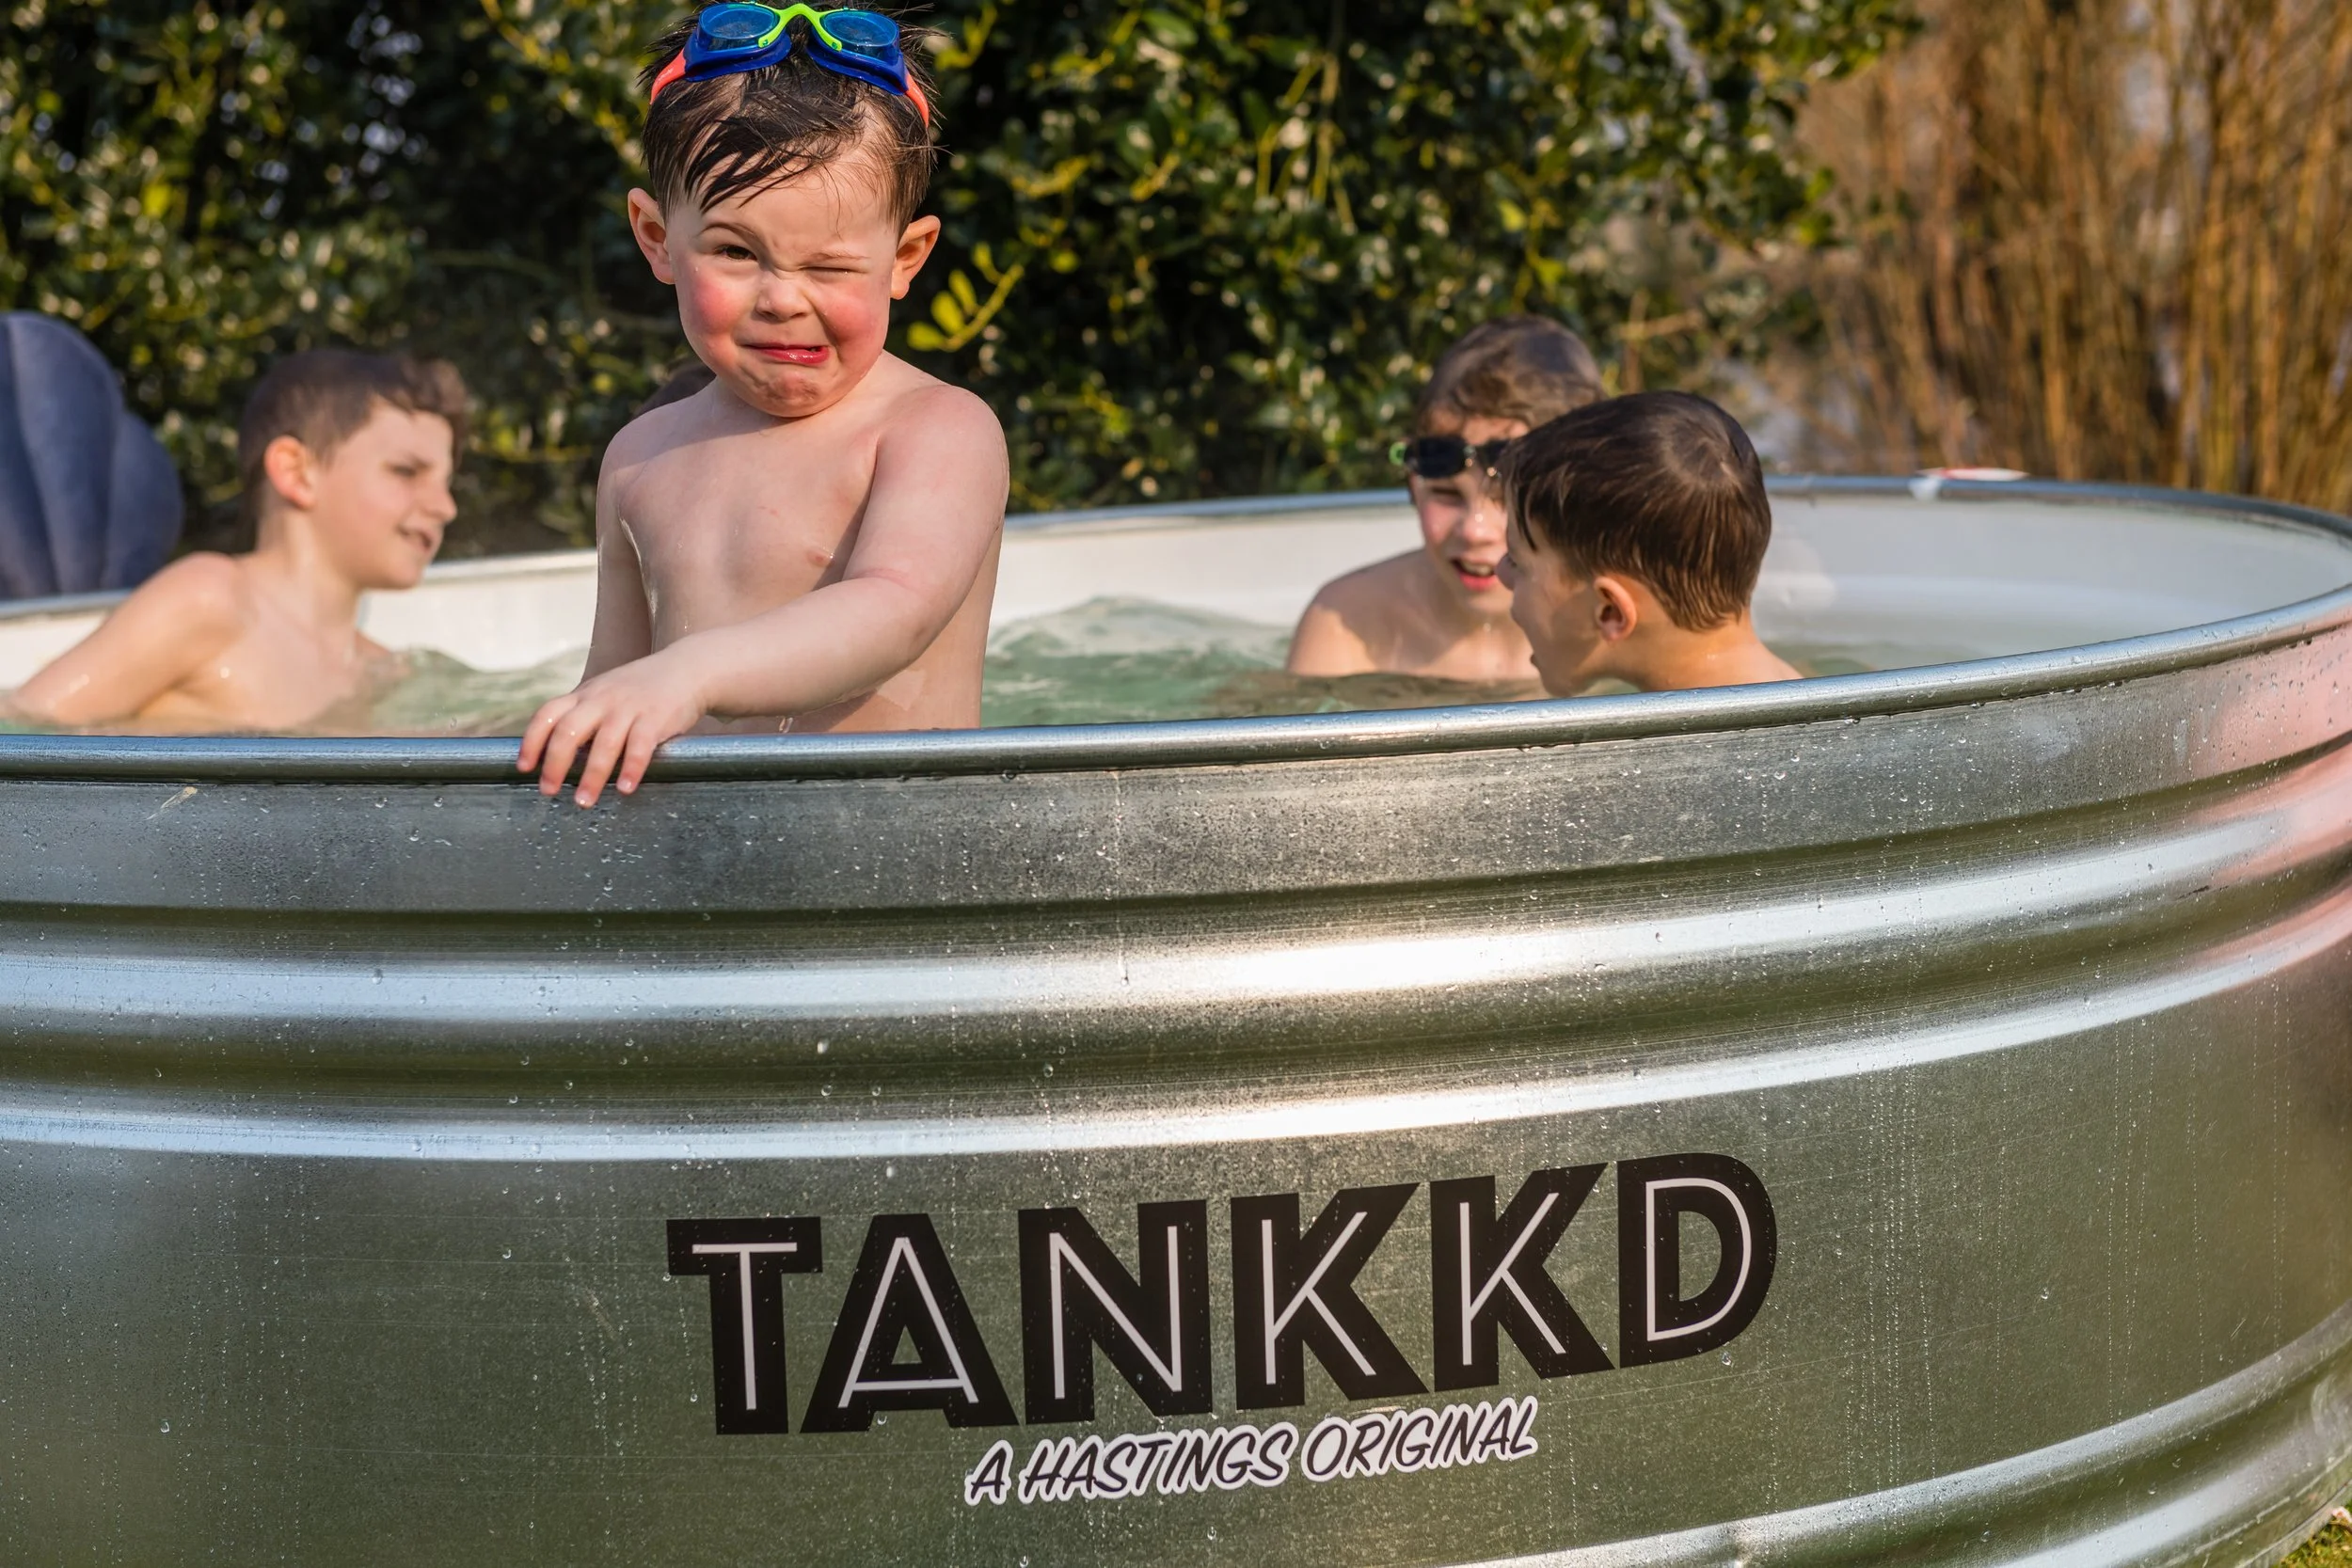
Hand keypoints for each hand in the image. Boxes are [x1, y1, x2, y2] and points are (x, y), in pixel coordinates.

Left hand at [517, 650, 709, 807]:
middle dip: (555, 764)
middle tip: (548, 792)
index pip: (547, 715)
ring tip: (583, 802)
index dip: (532, 742)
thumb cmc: (642, 690)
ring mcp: (629, 707)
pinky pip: (640, 746)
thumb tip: (559, 755)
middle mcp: (602, 699)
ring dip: (592, 776)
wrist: (688, 668)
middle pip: (569, 731)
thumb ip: (584, 716)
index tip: (524, 768)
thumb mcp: (606, 694)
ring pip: (603, 743)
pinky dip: (631, 769)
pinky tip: (625, 789)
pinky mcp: (656, 717)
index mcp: (585, 695)